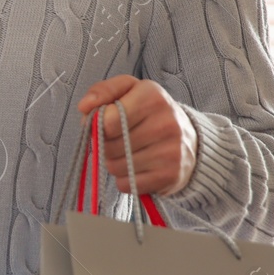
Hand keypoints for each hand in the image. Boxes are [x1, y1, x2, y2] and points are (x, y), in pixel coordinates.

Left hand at [77, 76, 197, 194]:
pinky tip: (138, 167)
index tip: (107, 122)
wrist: (189, 138)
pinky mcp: (170, 175)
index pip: (107, 121)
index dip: (99, 124)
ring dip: (115, 162)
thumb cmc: (149, 112)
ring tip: (130, 152)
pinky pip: (127, 184)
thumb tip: (84, 107)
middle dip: (106, 144)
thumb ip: (103, 92)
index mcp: (152, 96)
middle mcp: (166, 122)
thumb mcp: (129, 90)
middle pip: (109, 145)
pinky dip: (125, 179)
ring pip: (115, 166)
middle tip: (120, 139)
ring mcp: (170, 151)